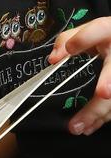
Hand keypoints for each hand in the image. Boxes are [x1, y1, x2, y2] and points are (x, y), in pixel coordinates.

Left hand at [49, 18, 110, 134]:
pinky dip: (101, 119)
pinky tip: (88, 127)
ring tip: (77, 127)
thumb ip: (67, 40)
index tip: (68, 51)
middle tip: (103, 93)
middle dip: (110, 81)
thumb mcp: (87, 31)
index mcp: (109, 32)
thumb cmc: (103, 39)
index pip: (100, 30)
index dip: (84, 39)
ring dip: (98, 112)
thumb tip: (53, 60)